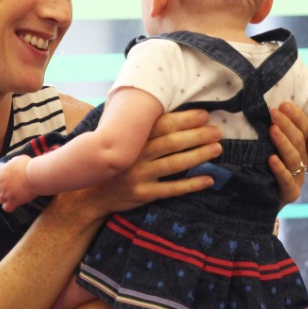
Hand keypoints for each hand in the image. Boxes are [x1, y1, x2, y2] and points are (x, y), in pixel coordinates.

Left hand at [0, 155, 34, 212]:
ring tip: (10, 196)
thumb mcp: (18, 159)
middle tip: (3, 188)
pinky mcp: (14, 201)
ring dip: (3, 198)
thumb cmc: (28, 165)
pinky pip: (6, 208)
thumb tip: (11, 165)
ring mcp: (7, 193)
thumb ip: (11, 163)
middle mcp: (1, 183)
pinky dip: (9, 206)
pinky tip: (13, 203)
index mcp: (0, 172)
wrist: (36, 175)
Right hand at [72, 109, 222, 218]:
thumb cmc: (113, 162)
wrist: (90, 193)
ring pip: (174, 164)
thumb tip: (173, 113)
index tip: (204, 115)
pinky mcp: (143, 194)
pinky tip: (208, 179)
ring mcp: (139, 176)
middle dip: (197, 135)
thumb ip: (141, 129)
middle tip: (217, 131)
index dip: (184, 119)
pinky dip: (191, 184)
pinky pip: (172, 189)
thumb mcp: (121, 141)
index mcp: (132, 138)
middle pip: (171, 143)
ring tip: (217, 149)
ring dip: (198, 155)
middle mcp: (136, 155)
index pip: (162, 125)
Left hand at [268, 102, 307, 206]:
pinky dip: (279, 169)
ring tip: (272, 129)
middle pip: (299, 140)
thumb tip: (264, 107)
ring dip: (283, 142)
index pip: (305, 128)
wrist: (258, 201)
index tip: (283, 104)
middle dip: (286, 124)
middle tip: (274, 112)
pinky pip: (286, 180)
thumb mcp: (266, 146)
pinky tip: (271, 159)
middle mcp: (302, 161)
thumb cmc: (261, 168)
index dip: (296, 116)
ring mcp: (297, 178)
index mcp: (300, 147)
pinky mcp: (290, 193)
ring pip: (294, 157)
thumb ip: (270, 130)